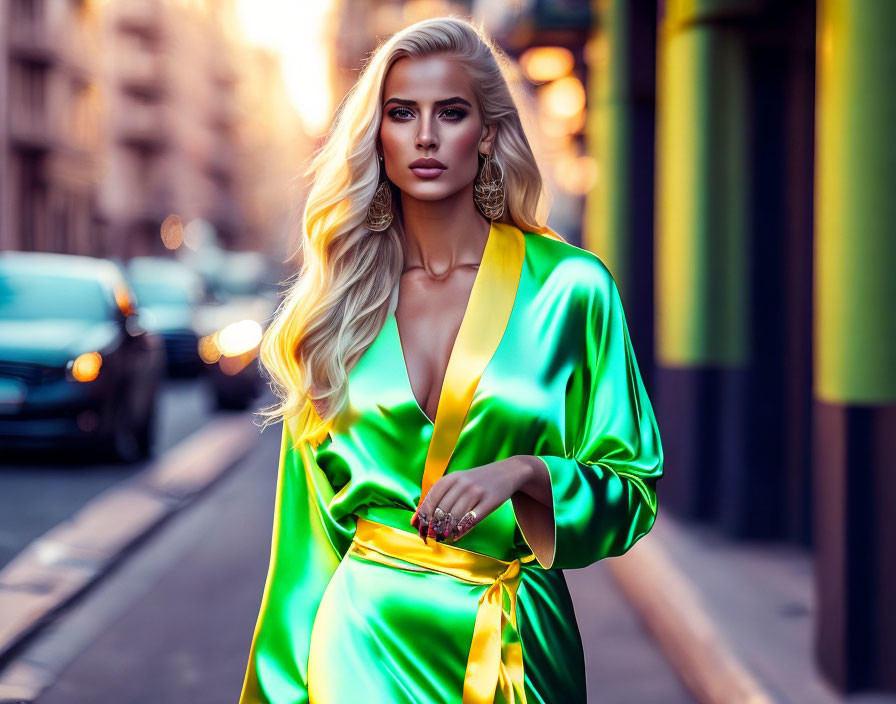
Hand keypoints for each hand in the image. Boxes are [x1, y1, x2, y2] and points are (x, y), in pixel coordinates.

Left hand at [410, 457, 530, 543]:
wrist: (507, 472)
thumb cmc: (476, 481)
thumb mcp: (457, 482)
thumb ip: (438, 498)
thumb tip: (415, 521)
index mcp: (451, 478)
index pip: (431, 500)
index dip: (424, 517)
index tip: (420, 529)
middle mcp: (462, 484)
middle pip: (442, 511)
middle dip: (434, 527)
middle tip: (432, 536)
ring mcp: (476, 492)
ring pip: (455, 517)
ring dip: (447, 530)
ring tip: (444, 537)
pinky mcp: (489, 502)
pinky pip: (471, 520)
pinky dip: (461, 530)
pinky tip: (457, 534)